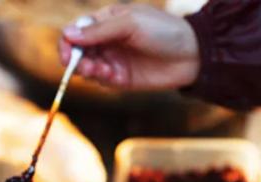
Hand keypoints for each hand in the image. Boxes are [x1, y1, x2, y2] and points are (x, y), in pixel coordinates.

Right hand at [60, 4, 199, 89]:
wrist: (192, 55)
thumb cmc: (164, 31)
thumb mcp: (130, 24)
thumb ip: (99, 31)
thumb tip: (69, 35)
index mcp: (106, 21)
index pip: (76, 31)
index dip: (68, 42)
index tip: (68, 53)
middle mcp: (107, 41)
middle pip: (78, 52)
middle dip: (76, 60)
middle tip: (85, 66)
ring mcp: (114, 60)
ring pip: (87, 68)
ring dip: (88, 71)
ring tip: (100, 71)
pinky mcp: (123, 79)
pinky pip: (103, 82)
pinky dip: (102, 80)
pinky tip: (112, 76)